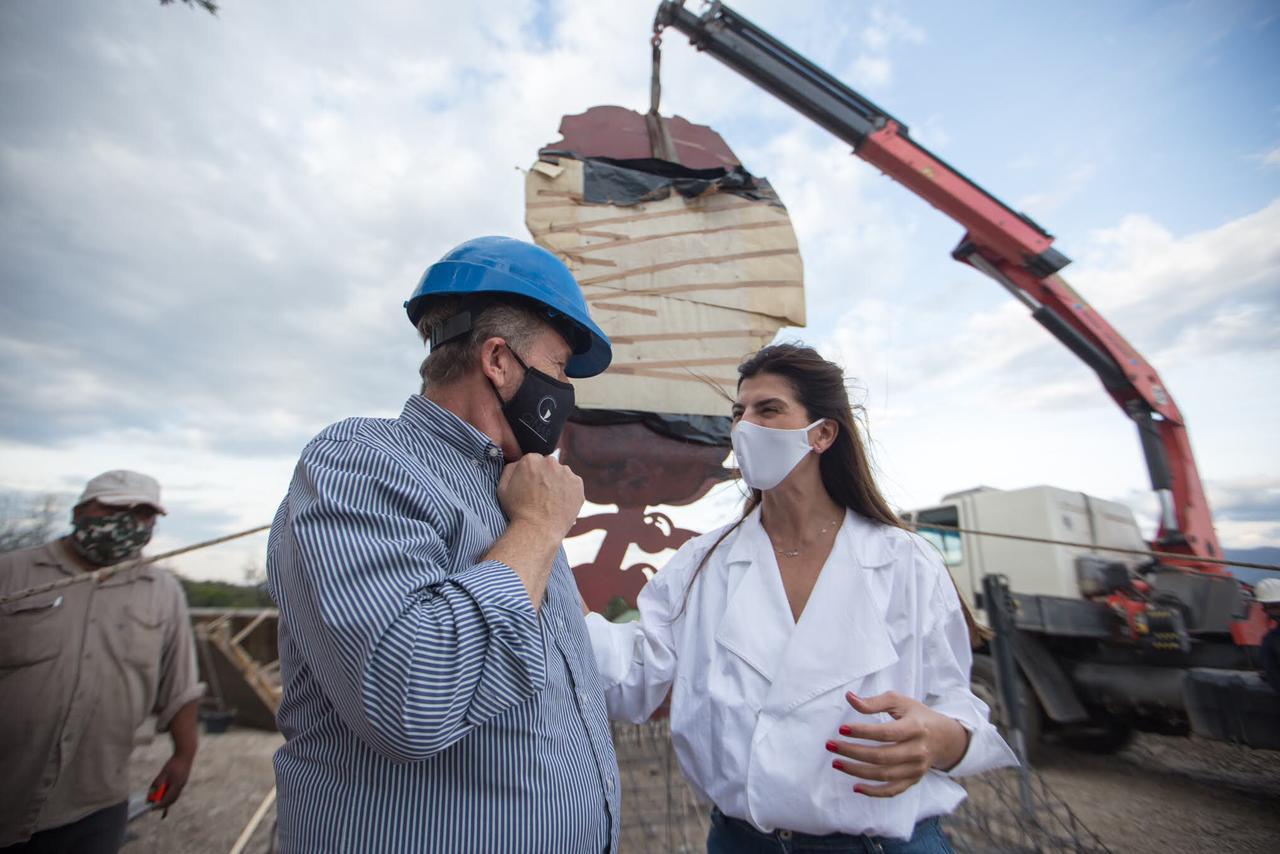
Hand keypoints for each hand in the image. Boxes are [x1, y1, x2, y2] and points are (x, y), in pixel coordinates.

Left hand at [148, 753, 192, 808]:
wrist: (185, 754)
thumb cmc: (173, 763)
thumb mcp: (163, 774)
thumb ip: (157, 785)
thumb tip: (151, 795)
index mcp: (176, 785)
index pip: (167, 799)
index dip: (159, 805)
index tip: (151, 807)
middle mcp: (181, 786)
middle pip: (171, 800)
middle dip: (162, 805)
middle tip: (153, 806)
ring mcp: (183, 784)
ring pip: (174, 797)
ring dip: (166, 801)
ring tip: (157, 801)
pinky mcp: (183, 782)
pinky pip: (176, 793)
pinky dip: (169, 796)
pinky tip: (163, 794)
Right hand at [497, 453, 583, 538]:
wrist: (538, 530)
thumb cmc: (518, 511)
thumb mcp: (503, 488)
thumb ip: (510, 469)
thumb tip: (519, 463)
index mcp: (531, 460)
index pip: (533, 461)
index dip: (532, 474)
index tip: (532, 486)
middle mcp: (550, 462)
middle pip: (548, 465)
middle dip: (545, 476)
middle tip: (541, 494)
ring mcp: (566, 473)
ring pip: (561, 474)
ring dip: (558, 482)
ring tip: (551, 500)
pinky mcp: (578, 484)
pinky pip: (573, 484)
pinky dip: (568, 491)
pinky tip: (560, 503)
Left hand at [826, 691, 969, 797]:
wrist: (944, 738)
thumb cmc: (916, 715)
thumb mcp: (900, 702)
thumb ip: (875, 702)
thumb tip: (849, 698)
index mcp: (915, 728)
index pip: (886, 733)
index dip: (863, 732)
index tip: (842, 729)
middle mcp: (918, 750)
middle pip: (882, 756)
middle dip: (853, 752)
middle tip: (830, 745)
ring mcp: (916, 768)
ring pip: (884, 774)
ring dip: (857, 771)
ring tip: (836, 763)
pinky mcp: (913, 780)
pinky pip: (892, 790)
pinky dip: (874, 792)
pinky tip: (855, 787)